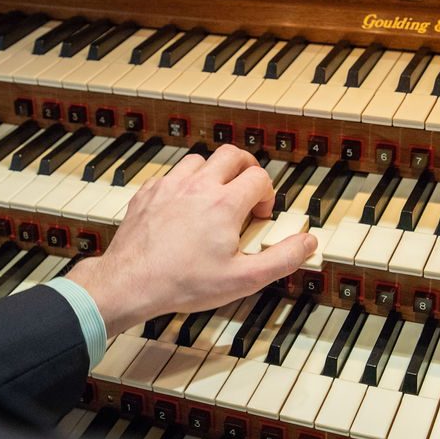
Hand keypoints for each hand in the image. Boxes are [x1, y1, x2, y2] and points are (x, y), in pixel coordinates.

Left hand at [66, 144, 316, 335]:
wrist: (131, 283)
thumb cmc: (184, 283)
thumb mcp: (243, 279)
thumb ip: (282, 258)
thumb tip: (309, 242)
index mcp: (224, 204)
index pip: (259, 178)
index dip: (267, 195)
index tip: (260, 216)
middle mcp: (198, 186)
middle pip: (232, 155)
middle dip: (246, 169)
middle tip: (248, 190)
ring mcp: (170, 186)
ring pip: (200, 160)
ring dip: (214, 174)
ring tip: (216, 199)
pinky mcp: (148, 193)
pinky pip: (171, 175)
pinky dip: (184, 184)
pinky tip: (184, 207)